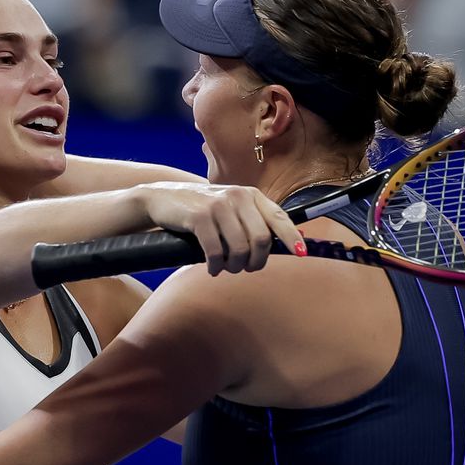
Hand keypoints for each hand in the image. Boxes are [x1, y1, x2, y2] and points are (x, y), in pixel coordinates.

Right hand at [138, 183, 305, 274]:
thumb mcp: (231, 209)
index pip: (280, 217)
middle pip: (261, 240)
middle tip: (245, 268)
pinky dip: (215, 266)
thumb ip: (256, 222)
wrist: (163, 199)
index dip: (292, 237)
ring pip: (240, 249)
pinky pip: (216, 252)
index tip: (302, 254)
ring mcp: (219, 206)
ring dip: (234, 267)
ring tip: (225, 268)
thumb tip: (293, 242)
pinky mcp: (200, 217)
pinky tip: (211, 267)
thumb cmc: (203, 211)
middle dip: (256, 262)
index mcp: (251, 195)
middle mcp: (238, 197)